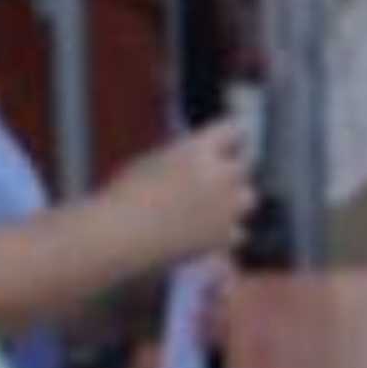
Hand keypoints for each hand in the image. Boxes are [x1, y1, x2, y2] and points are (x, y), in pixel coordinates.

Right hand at [110, 116, 257, 268]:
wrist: (118, 237)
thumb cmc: (124, 197)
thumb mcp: (153, 161)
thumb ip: (186, 158)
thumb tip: (205, 161)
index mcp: (199, 148)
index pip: (234, 129)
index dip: (230, 137)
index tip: (229, 141)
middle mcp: (219, 175)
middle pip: (246, 164)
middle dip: (232, 169)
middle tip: (217, 178)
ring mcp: (225, 208)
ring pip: (249, 198)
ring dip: (235, 200)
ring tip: (212, 207)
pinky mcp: (223, 238)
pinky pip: (238, 232)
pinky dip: (225, 233)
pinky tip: (206, 234)